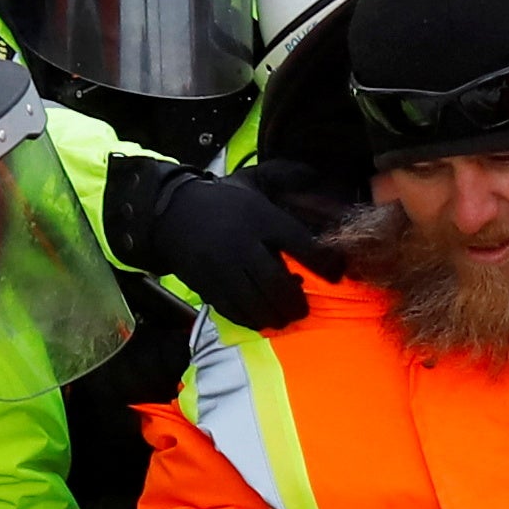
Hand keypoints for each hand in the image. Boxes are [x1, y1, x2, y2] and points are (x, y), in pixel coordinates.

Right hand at [100, 150, 338, 330]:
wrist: (172, 213)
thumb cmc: (224, 204)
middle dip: (296, 303)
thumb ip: (285, 195)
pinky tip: (260, 316)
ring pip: (256, 303)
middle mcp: (242, 244)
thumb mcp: (255, 189)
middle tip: (304, 308)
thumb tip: (319, 198)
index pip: (300, 244)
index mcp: (260, 218)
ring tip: (284, 316)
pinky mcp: (206, 285)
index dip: (325, 263)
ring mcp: (222, 268)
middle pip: (277, 284)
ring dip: (276, 316)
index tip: (337, 274)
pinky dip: (251, 319)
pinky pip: (234, 311)